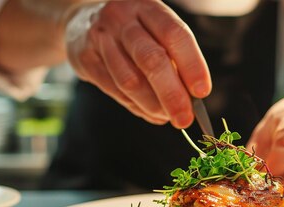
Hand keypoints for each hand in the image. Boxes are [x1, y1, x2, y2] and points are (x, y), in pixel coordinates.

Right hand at [65, 0, 211, 127]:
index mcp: (148, 6)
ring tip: (166, 117)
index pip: (175, 34)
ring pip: (130, 80)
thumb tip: (191, 99)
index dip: (192, 65)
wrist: (81, 21)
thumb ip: (173, 58)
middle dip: (172, 94)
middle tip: (185, 119)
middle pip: (151, 59)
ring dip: (153, 105)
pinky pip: (114, 89)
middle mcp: (122, 17)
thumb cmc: (133, 31)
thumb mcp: (154, 31)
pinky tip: (149, 112)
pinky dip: (135, 106)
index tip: (202, 92)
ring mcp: (100, 37)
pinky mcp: (85, 58)